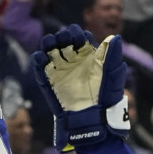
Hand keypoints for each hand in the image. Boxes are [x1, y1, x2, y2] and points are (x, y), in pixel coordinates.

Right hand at [32, 25, 130, 147]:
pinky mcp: (48, 80)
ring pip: (49, 48)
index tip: (79, 39)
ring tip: (50, 44)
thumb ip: (112, 55)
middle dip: (62, 36)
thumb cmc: (105, 98)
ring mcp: (60, 69)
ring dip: (48, 42)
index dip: (77, 33)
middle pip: (63, 39)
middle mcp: (73, 60)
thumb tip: (114, 37)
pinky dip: (38, 59)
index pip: (79, 36)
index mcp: (88, 55)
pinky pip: (39, 65)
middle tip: (64, 40)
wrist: (91, 120)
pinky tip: (42, 58)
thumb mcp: (112, 76)